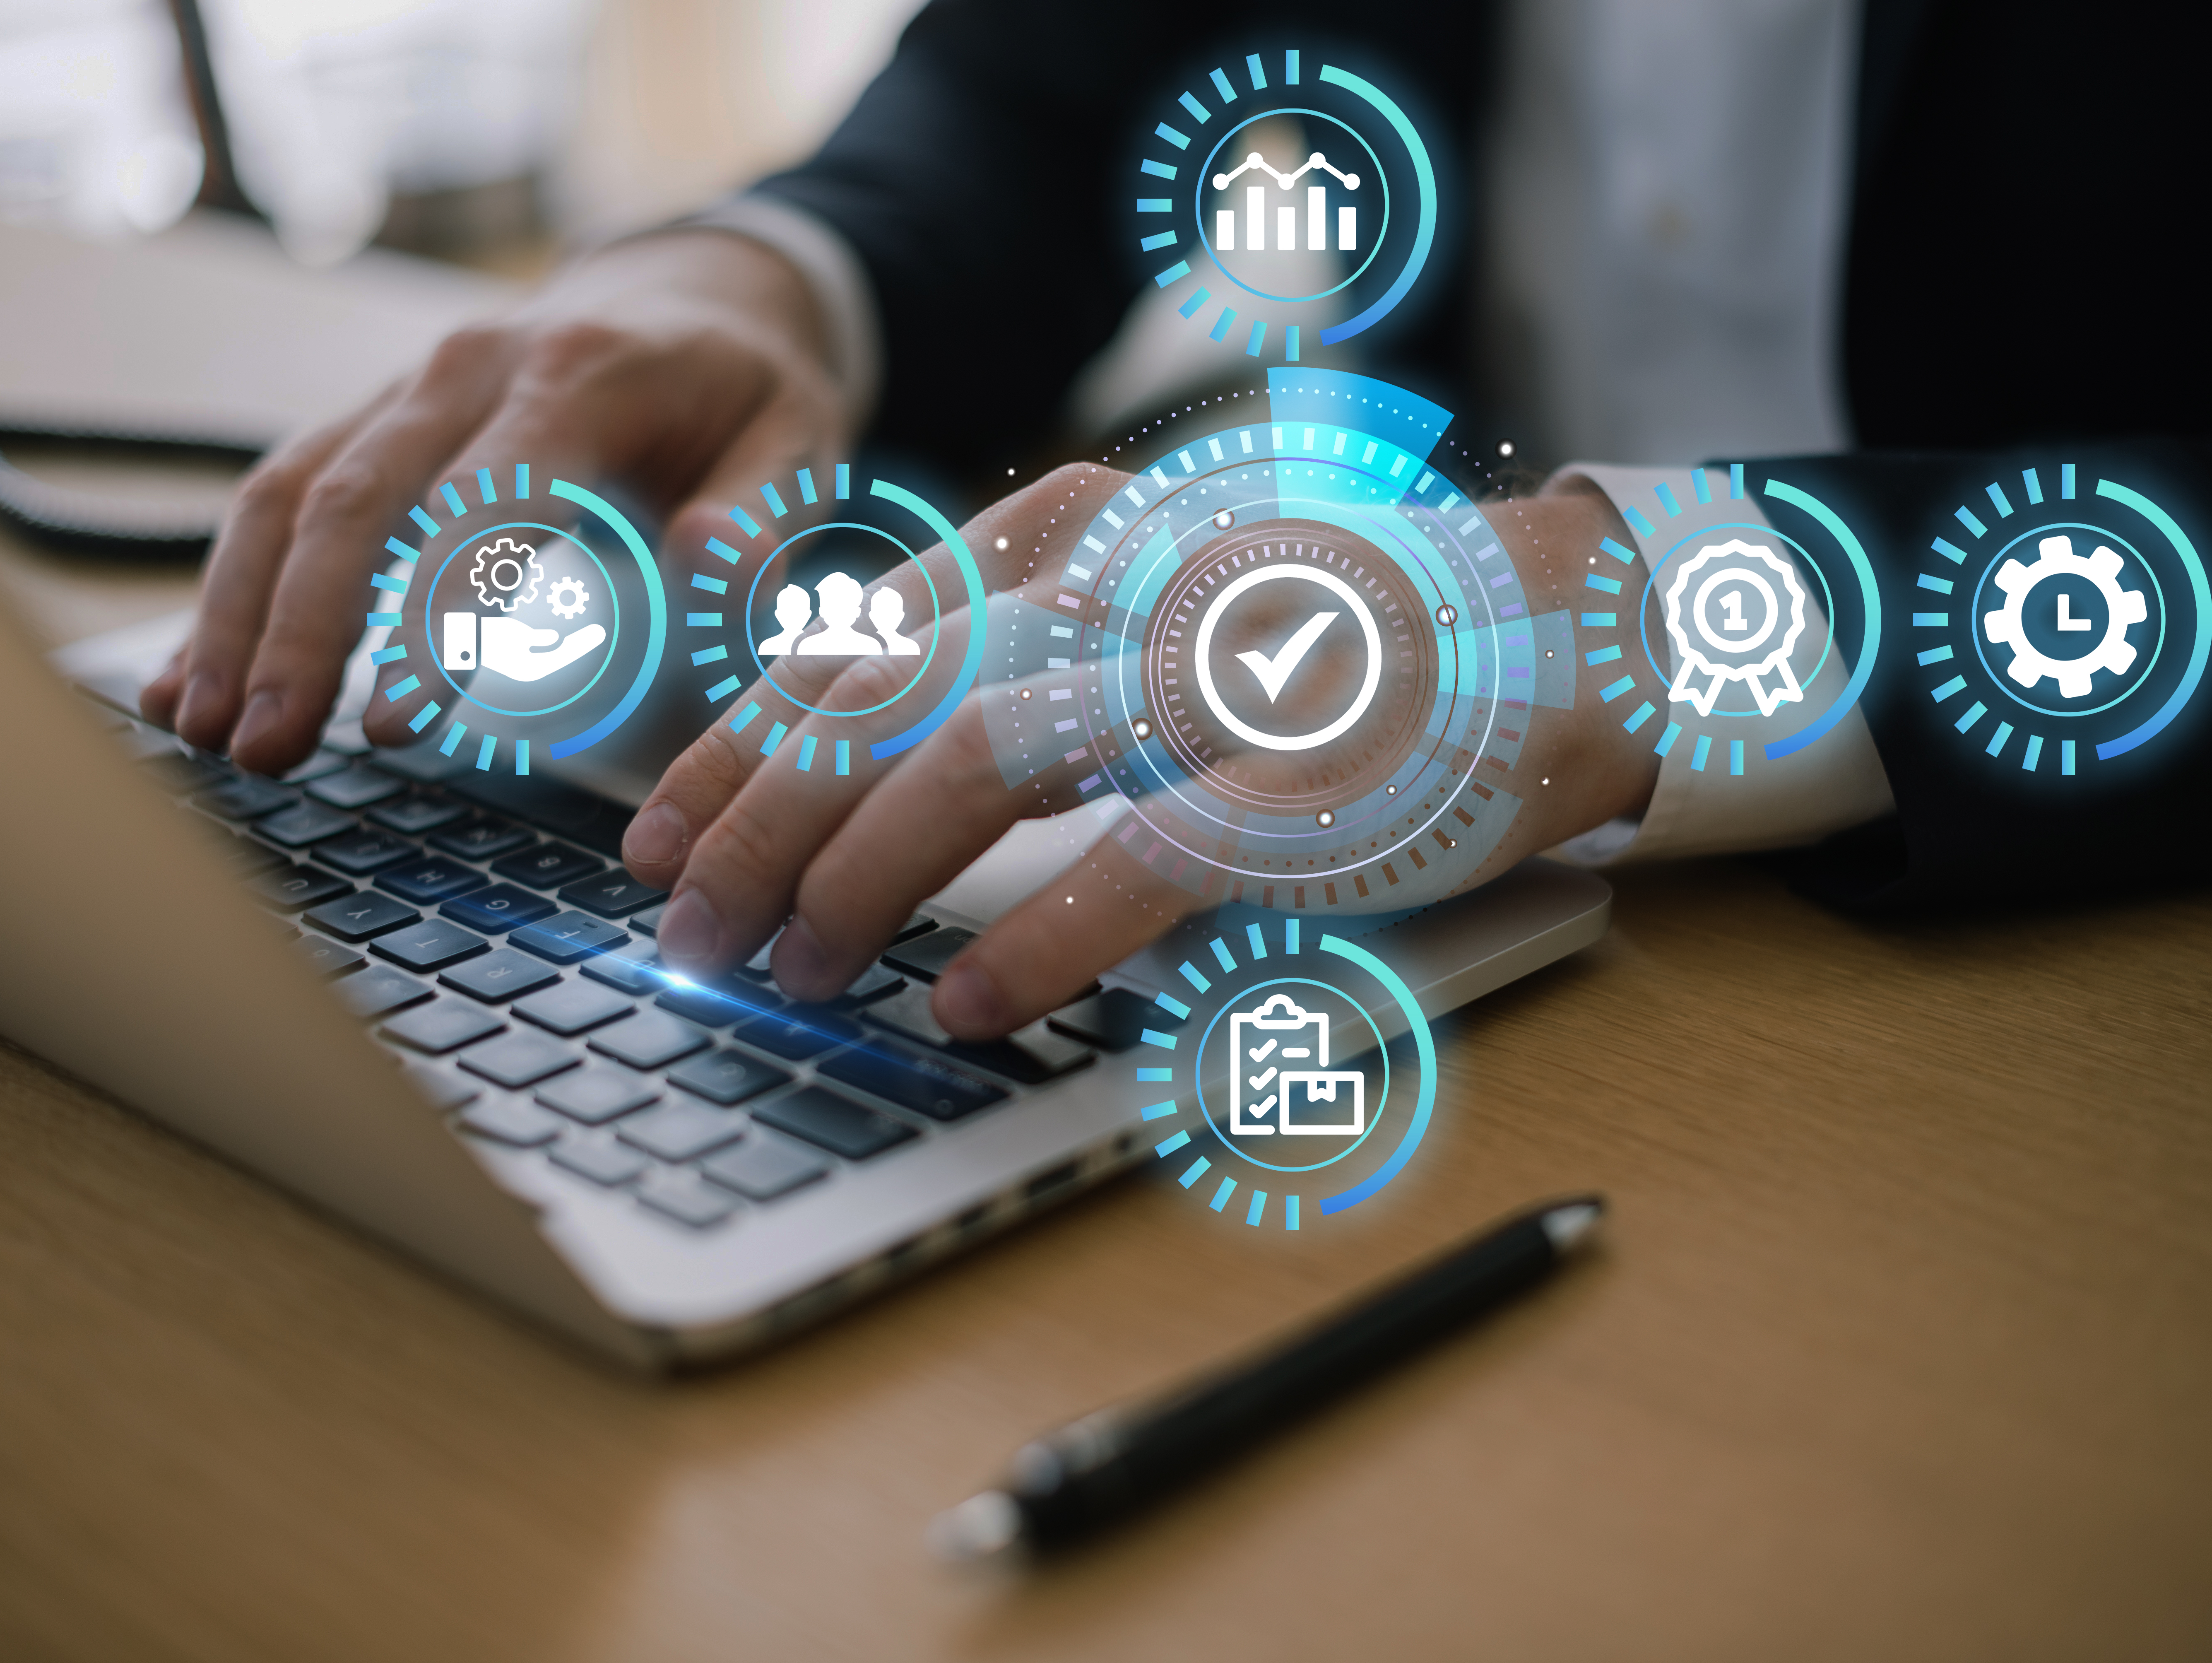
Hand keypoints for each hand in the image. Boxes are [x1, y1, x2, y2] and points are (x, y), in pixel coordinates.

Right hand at [139, 231, 844, 773]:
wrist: (694, 298)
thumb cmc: (747, 392)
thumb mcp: (798, 439)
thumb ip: (759, 516)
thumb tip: (702, 572)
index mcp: (579, 376)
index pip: (485, 503)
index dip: (432, 616)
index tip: (394, 721)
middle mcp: (470, 368)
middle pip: (356, 500)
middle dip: (301, 633)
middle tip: (267, 749)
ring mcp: (406, 388)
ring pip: (289, 494)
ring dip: (238, 617)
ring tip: (201, 730)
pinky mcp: (373, 419)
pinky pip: (280, 495)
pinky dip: (229, 588)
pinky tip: (189, 678)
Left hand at [619, 467, 1663, 1041]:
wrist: (1554, 628)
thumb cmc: (1325, 635)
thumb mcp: (1147, 601)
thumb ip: (1013, 654)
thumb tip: (842, 764)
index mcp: (1071, 531)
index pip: (854, 644)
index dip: (736, 753)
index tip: (656, 843)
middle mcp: (1126, 578)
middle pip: (887, 700)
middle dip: (762, 829)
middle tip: (692, 934)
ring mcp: (1216, 669)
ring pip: (980, 761)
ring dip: (862, 879)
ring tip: (797, 970)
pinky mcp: (1303, 773)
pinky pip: (1137, 861)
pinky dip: (1038, 938)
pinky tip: (966, 1003)